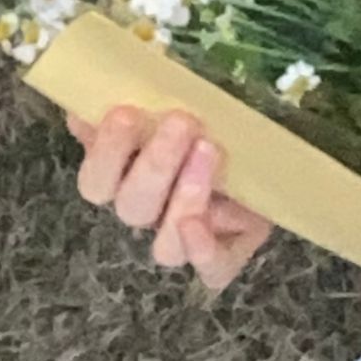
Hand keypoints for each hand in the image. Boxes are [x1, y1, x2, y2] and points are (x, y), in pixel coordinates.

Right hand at [67, 105, 272, 292]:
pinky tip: (202, 225)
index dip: (106, 153)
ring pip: (164, 245)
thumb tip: (111, 89)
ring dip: (184, 196)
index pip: (96, 182)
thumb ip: (144, 90)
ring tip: (209, 148)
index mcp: (126, 176)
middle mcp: (150, 212)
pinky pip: (211, 272)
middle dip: (156, 162)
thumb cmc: (208, 113)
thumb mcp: (178, 93)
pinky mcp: (226, 254)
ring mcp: (186, 239)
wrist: (265, 146)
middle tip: (182, 121)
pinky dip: (204, 253)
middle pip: (132, 208)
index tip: (125, 111)